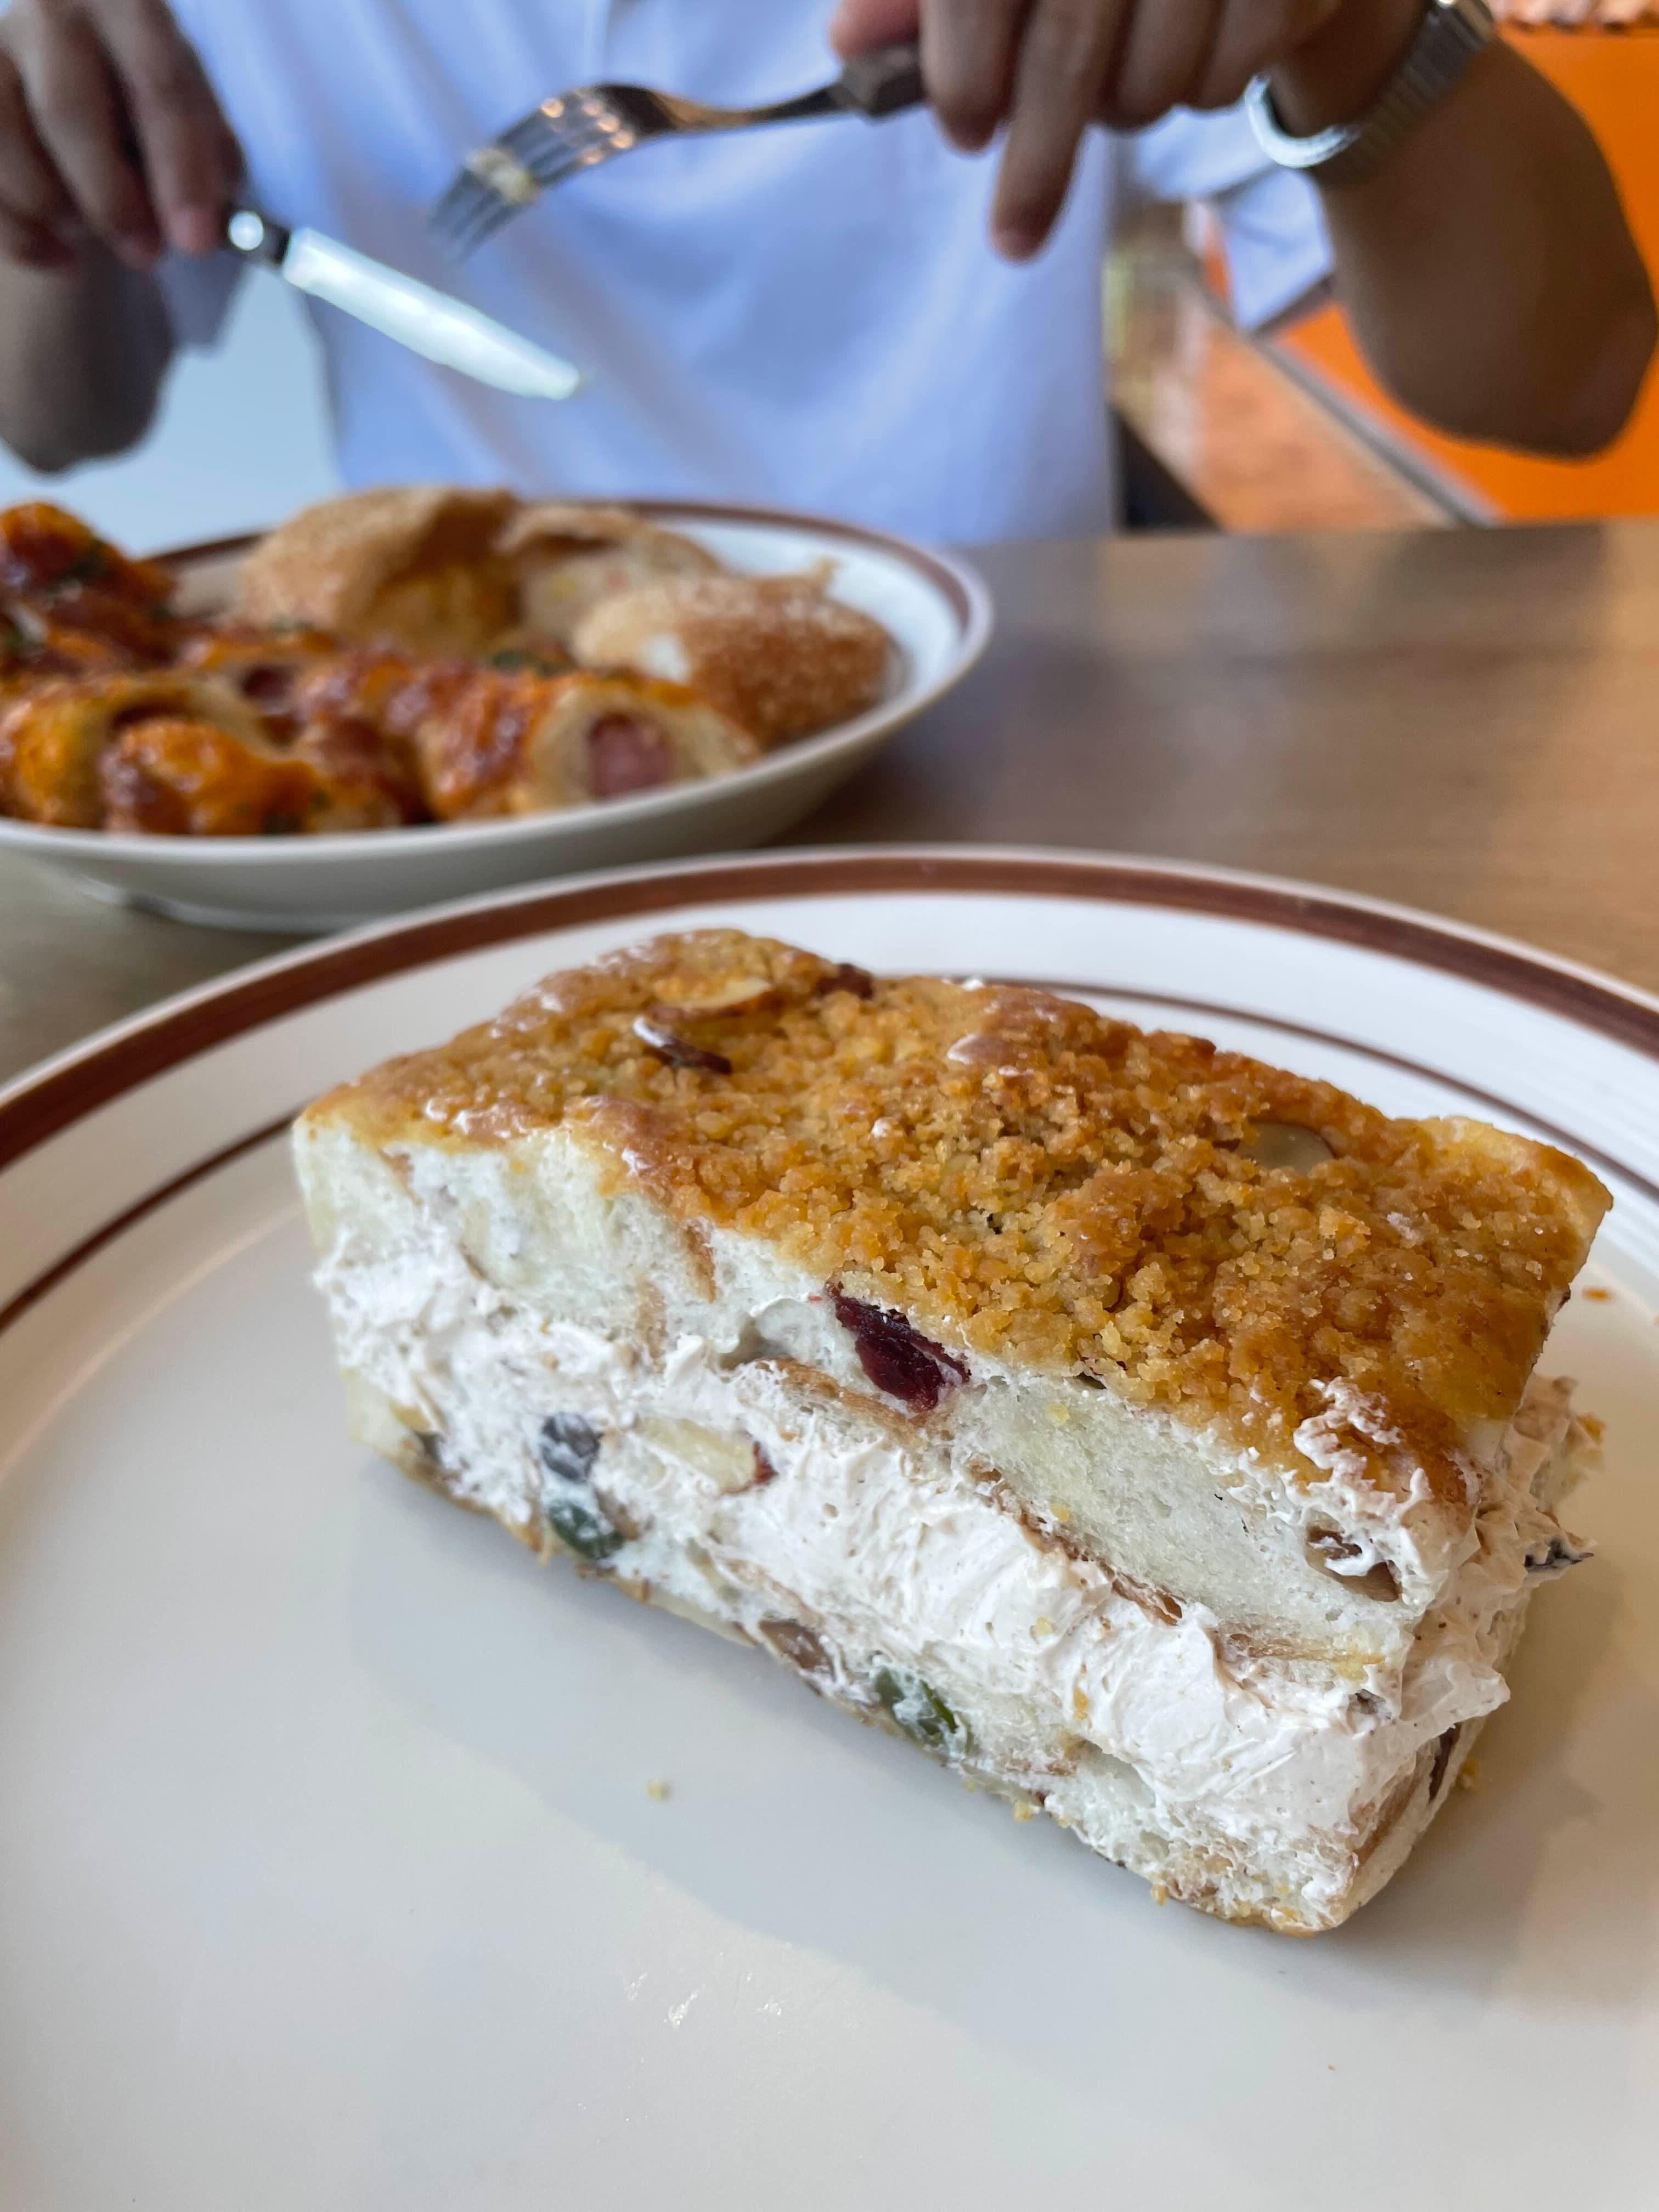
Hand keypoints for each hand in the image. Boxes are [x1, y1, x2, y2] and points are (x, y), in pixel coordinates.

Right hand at [0, 0, 240, 273]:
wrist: (90, 98)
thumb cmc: (145, 107)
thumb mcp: (194, 121)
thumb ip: (208, 159)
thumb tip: (204, 216)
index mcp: (125, 5)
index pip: (156, 81)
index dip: (179, 167)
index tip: (197, 240)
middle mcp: (49, 12)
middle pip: (68, 110)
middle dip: (112, 200)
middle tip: (148, 254)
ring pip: (11, 148)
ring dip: (63, 212)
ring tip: (97, 230)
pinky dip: (28, 239)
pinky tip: (64, 257)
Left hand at [830, 0, 1356, 258]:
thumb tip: (848, 46)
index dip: (962, 71)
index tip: (965, 136)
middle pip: (1070, 44)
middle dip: (1035, 159)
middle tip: (1011, 237)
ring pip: (1150, 79)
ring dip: (1124, 113)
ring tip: (1120, 84)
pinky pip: (1225, 78)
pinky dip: (1200, 90)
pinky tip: (1193, 52)